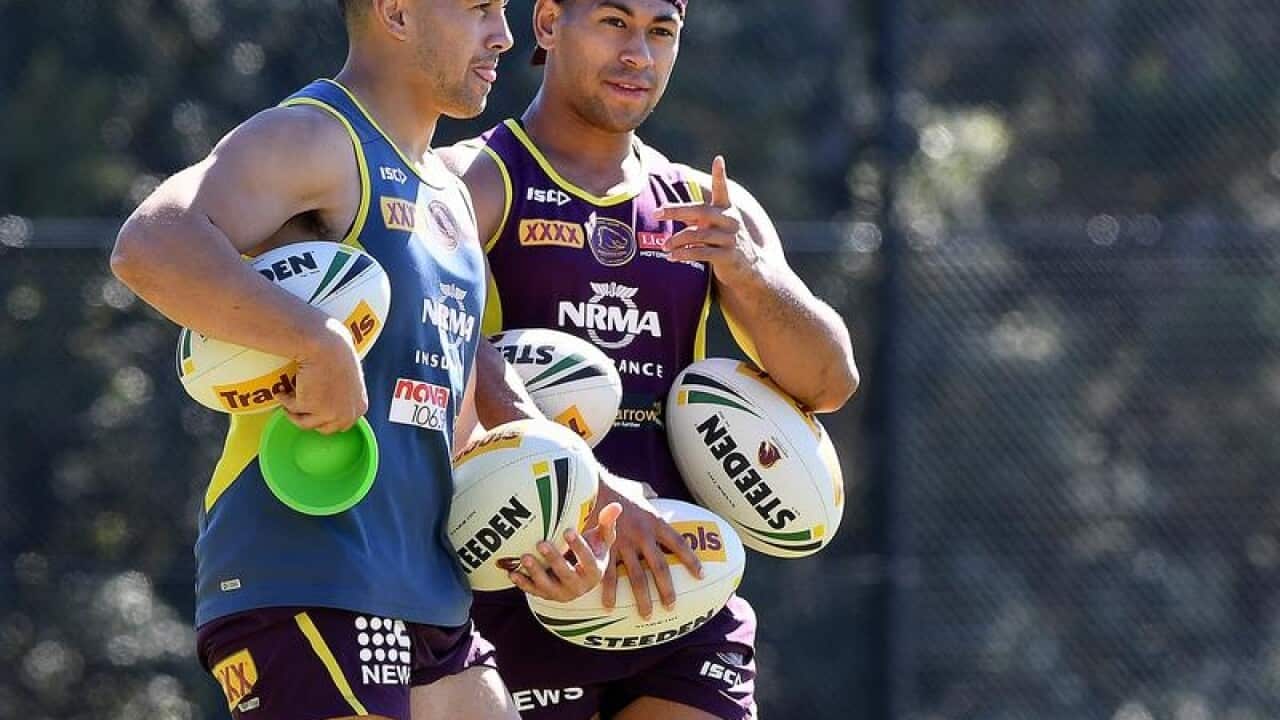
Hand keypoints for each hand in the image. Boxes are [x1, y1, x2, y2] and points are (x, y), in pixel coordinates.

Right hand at [278, 316, 368, 433]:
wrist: (326, 345)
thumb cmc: (338, 354)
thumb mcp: (350, 380)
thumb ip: (345, 396)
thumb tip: (332, 405)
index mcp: (359, 408)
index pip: (342, 425)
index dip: (326, 418)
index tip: (315, 411)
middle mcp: (345, 415)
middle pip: (323, 428)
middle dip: (310, 418)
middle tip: (299, 408)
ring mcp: (327, 413)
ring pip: (304, 422)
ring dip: (293, 412)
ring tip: (287, 399)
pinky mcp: (309, 407)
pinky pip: (290, 408)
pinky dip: (284, 400)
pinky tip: (281, 390)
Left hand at [510, 502, 622, 601]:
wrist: (581, 577)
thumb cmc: (592, 551)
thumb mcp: (602, 539)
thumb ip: (607, 523)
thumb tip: (616, 505)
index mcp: (594, 571)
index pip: (587, 560)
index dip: (578, 547)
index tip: (568, 531)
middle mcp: (579, 586)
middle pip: (566, 574)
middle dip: (554, 560)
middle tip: (541, 542)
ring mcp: (561, 593)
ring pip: (548, 586)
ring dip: (535, 573)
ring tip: (525, 557)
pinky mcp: (547, 596)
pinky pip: (534, 591)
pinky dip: (522, 583)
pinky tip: (512, 571)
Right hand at [597, 476, 703, 618]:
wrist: (588, 486)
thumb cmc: (613, 486)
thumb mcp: (635, 488)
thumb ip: (646, 492)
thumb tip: (652, 493)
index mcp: (654, 521)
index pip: (678, 544)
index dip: (691, 560)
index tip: (701, 575)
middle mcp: (642, 536)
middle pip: (660, 568)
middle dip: (667, 589)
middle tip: (671, 606)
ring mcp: (623, 545)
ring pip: (636, 577)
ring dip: (642, 598)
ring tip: (646, 615)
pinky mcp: (604, 549)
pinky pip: (609, 575)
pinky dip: (610, 592)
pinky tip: (610, 607)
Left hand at [655, 156, 762, 286]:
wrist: (750, 268)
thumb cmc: (725, 243)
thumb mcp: (714, 226)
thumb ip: (695, 216)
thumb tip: (665, 210)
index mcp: (727, 210)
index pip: (723, 189)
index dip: (720, 175)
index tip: (719, 159)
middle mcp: (731, 221)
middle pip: (701, 211)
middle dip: (676, 211)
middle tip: (657, 212)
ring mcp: (731, 239)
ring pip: (698, 235)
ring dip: (677, 240)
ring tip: (664, 246)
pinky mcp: (728, 257)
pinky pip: (702, 253)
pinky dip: (684, 254)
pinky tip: (673, 257)